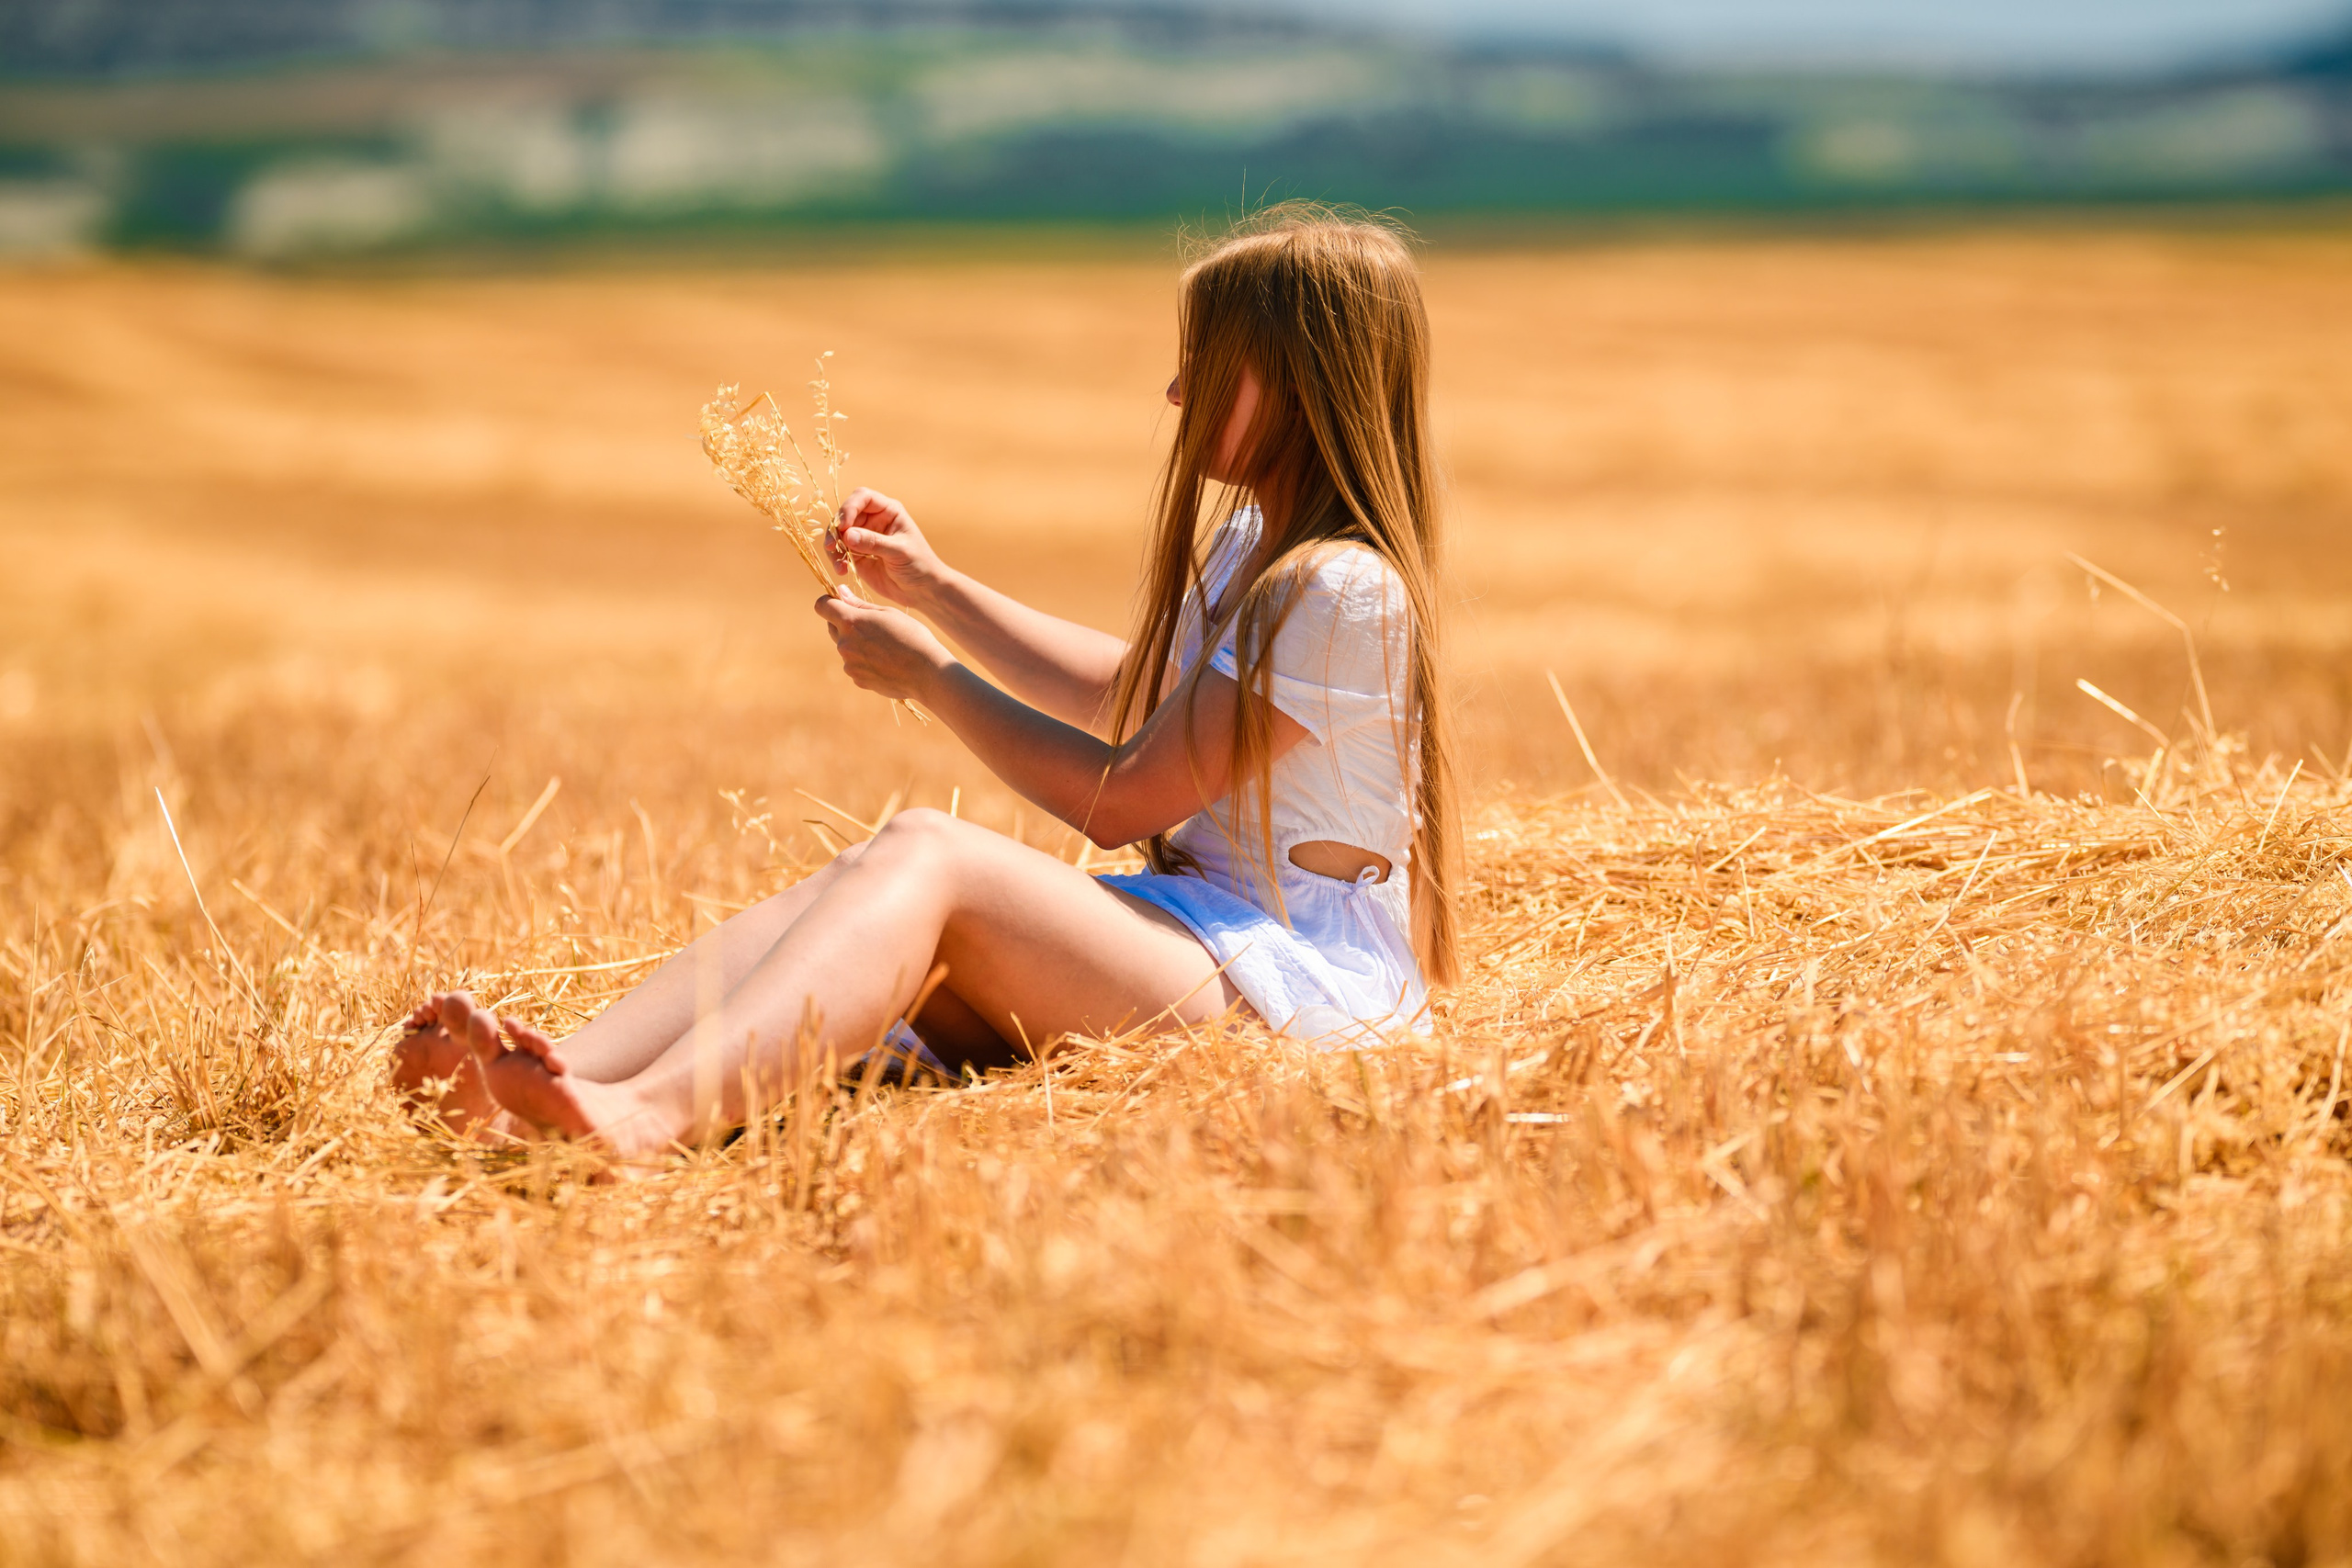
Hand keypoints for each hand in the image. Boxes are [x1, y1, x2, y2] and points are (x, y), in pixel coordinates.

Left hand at [813, 592, 951, 701]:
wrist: (926, 672)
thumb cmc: (911, 636)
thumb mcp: (888, 613)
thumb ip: (859, 604)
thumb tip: (839, 591)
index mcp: (851, 622)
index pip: (822, 606)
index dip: (828, 602)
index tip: (840, 603)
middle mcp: (844, 643)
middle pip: (832, 627)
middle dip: (845, 624)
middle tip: (870, 626)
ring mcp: (849, 664)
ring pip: (846, 648)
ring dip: (858, 645)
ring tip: (885, 647)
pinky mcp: (857, 680)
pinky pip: (856, 666)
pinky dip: (865, 663)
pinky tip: (886, 663)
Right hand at [828, 487, 947, 609]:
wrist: (923, 590)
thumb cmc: (919, 565)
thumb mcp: (899, 551)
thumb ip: (874, 542)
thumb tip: (847, 535)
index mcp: (888, 511)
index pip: (863, 497)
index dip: (850, 507)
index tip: (843, 525)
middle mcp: (873, 520)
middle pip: (845, 515)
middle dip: (836, 529)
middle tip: (833, 546)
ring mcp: (863, 537)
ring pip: (838, 534)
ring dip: (833, 546)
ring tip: (838, 563)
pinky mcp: (857, 555)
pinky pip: (839, 552)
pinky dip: (836, 560)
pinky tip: (842, 570)